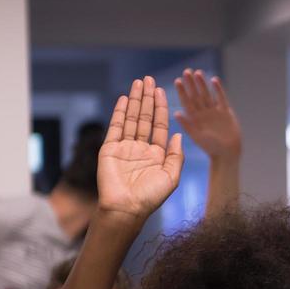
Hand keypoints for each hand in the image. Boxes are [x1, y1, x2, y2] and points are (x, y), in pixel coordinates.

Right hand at [97, 76, 183, 222]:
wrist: (126, 209)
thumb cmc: (150, 198)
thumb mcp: (171, 177)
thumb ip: (176, 155)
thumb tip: (179, 134)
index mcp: (156, 155)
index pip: (159, 125)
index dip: (161, 108)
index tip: (161, 91)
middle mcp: (140, 149)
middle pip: (145, 118)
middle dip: (147, 98)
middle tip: (148, 79)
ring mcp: (124, 148)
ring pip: (131, 118)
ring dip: (135, 100)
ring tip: (138, 82)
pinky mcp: (109, 149)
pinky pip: (116, 127)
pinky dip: (120, 112)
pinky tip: (125, 99)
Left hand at [173, 69, 242, 161]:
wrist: (228, 152)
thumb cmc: (211, 147)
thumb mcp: (196, 136)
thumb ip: (187, 125)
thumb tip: (176, 113)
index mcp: (194, 118)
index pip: (186, 102)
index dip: (182, 91)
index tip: (178, 81)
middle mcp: (203, 113)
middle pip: (196, 95)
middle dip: (191, 84)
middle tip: (187, 71)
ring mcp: (214, 111)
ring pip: (207, 94)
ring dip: (203, 84)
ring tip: (198, 72)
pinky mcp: (225, 111)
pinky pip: (221, 98)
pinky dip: (218, 89)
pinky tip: (214, 80)